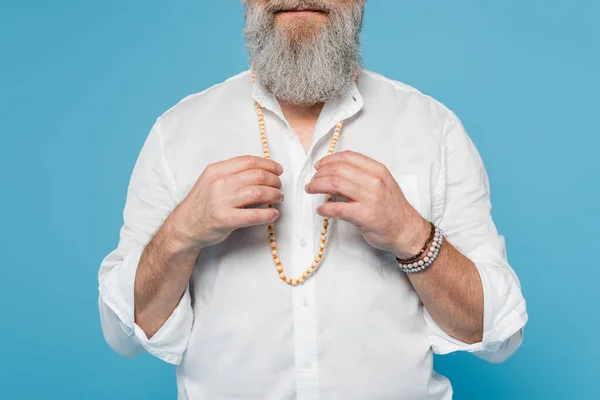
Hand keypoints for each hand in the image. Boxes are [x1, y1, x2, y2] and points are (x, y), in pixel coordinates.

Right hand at [167, 155, 283, 252]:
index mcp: (217, 170)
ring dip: (275, 195)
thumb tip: (261, 170)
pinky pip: (254, 215)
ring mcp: (222, 201)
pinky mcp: (225, 219)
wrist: (184, 226)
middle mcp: (219, 183)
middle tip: (279, 186)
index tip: (278, 170)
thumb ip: (231, 173)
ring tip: (279, 198)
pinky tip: (274, 214)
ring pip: (258, 192)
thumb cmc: (201, 204)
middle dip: (274, 180)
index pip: (249, 161)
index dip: (268, 164)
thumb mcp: (210, 180)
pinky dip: (268, 214)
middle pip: (257, 175)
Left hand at [305, 150, 429, 257]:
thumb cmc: (393, 209)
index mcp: (378, 170)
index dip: (328, 160)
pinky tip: (321, 210)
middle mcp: (374, 181)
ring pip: (335, 184)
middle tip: (312, 181)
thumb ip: (363, 176)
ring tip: (311, 190)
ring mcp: (370, 198)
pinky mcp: (364, 216)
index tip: (319, 166)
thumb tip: (335, 173)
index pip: (348, 157)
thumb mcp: (382, 184)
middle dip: (319, 174)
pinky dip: (324, 208)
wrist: (407, 231)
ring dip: (317, 186)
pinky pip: (337, 208)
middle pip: (338, 169)